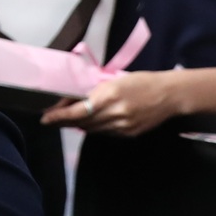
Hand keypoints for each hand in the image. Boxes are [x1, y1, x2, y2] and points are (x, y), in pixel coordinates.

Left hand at [42, 71, 183, 136]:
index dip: (59, 116)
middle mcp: (115, 113)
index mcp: (110, 95)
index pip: (77, 111)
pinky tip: (89, 123)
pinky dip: (94, 128)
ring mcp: (123, 126)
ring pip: (92, 129)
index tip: (45, 118)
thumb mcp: (114, 81)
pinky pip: (104, 133)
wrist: (170, 95)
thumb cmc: (141, 81)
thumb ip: (94, 93)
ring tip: (66, 120)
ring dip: (77, 125)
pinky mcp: (129, 134)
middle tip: (51, 119)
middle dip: (64, 121)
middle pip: (82, 123)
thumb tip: (73, 102)